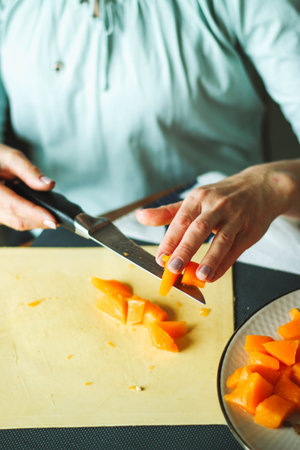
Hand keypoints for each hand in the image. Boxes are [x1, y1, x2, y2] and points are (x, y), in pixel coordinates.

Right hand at [0, 144, 56, 230]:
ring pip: (15, 223)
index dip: (35, 214)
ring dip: (35, 221)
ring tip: (50, 215)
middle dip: (39, 221)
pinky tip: (37, 212)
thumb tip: (48, 185)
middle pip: (16, 220)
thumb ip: (29, 171)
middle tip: (58, 219)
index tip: (53, 220)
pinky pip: (13, 221)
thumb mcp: (9, 156)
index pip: (13, 205)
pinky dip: (28, 218)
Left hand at [136, 162, 299, 281]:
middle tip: (173, 269)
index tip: (160, 258)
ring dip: (210, 259)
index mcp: (198, 198)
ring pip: (221, 240)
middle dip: (185, 249)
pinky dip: (224, 264)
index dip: (169, 240)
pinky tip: (212, 276)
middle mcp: (216, 206)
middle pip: (199, 229)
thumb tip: (140, 217)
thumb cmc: (220, 196)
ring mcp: (235, 217)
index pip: (181, 220)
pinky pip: (236, 250)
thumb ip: (167, 212)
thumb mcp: (194, 199)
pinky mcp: (250, 230)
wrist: (260, 188)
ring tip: (198, 276)